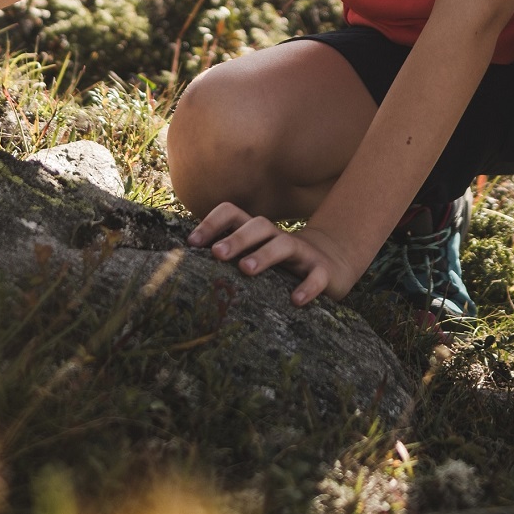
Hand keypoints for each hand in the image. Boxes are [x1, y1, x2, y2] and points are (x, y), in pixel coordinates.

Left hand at [187, 202, 366, 305]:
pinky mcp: (322, 271)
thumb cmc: (281, 265)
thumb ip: (228, 257)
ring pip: (284, 244)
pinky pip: (316, 276)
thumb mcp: (255, 256)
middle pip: (258, 225)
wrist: (331, 264)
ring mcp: (302, 253)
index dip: (212, 223)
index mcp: (257, 233)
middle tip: (217, 255)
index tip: (193, 243)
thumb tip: (183, 268)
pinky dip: (307, 286)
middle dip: (237, 238)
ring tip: (246, 269)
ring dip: (264, 255)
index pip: (233, 214)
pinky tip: (295, 300)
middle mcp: (277, 238)